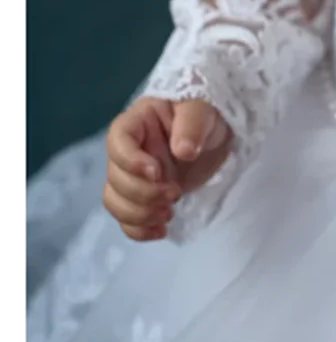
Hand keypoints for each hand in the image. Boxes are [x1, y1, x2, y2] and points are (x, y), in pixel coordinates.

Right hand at [103, 96, 232, 241]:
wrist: (214, 135)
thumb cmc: (205, 115)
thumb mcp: (203, 111)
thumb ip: (191, 126)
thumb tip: (182, 151)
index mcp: (137, 123)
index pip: (117, 141)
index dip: (130, 161)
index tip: (157, 173)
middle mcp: (128, 150)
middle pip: (115, 177)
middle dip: (143, 193)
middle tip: (175, 195)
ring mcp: (132, 175)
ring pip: (114, 200)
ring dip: (139, 214)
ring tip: (169, 213)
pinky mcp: (142, 196)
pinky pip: (125, 217)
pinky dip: (138, 229)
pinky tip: (161, 231)